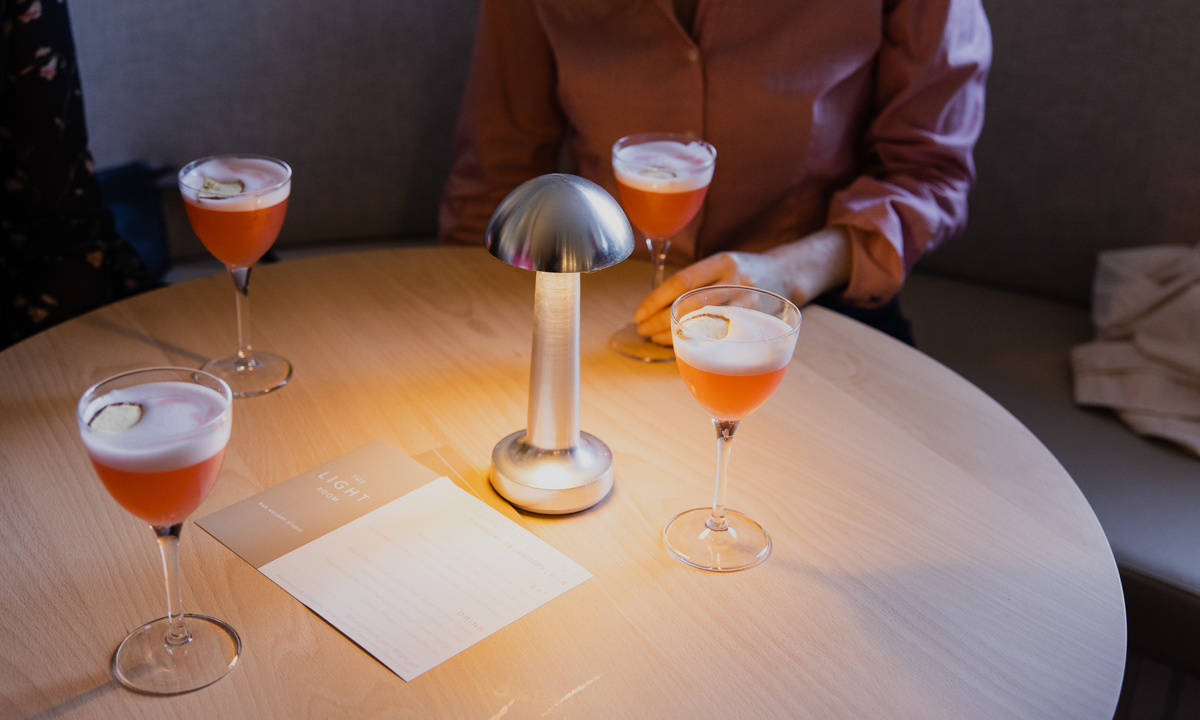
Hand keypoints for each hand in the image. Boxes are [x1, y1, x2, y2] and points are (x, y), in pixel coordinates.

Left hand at [631, 227, 851, 344]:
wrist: (788, 275)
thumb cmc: (744, 274)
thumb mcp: (723, 265)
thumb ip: (698, 281)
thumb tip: (657, 305)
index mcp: (724, 263)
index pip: (683, 281)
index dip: (657, 299)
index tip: (639, 313)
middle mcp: (738, 282)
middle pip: (692, 305)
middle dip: (662, 320)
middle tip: (643, 330)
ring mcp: (750, 305)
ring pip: (707, 325)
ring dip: (677, 335)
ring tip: (655, 339)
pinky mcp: (759, 325)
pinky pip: (724, 339)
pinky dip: (699, 344)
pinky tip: (683, 346)